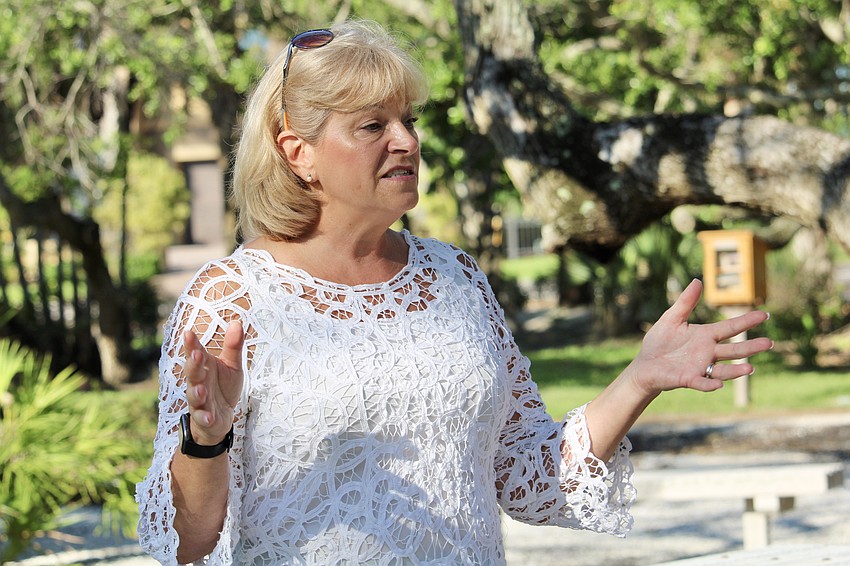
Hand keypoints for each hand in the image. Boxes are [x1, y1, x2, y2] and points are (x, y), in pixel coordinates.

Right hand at [182, 321, 244, 444]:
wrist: (221, 418)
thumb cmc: (223, 388)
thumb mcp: (232, 366)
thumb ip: (233, 346)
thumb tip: (237, 322)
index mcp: (204, 367)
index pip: (195, 353)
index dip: (191, 344)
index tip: (188, 333)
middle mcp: (198, 382)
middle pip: (192, 373)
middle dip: (193, 365)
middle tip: (196, 355)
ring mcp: (200, 401)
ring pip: (194, 396)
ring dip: (196, 392)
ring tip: (201, 389)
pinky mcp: (205, 418)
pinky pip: (203, 418)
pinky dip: (204, 417)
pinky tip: (208, 416)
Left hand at [631, 279, 772, 395]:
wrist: (645, 364)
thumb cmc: (660, 342)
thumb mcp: (672, 318)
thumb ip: (685, 302)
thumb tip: (698, 281)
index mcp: (705, 336)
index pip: (730, 328)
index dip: (747, 321)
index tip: (765, 314)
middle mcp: (708, 353)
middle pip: (733, 350)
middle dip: (751, 347)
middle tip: (769, 343)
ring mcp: (699, 367)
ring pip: (722, 369)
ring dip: (736, 370)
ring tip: (750, 368)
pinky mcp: (687, 379)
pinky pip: (700, 383)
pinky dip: (709, 384)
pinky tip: (718, 384)